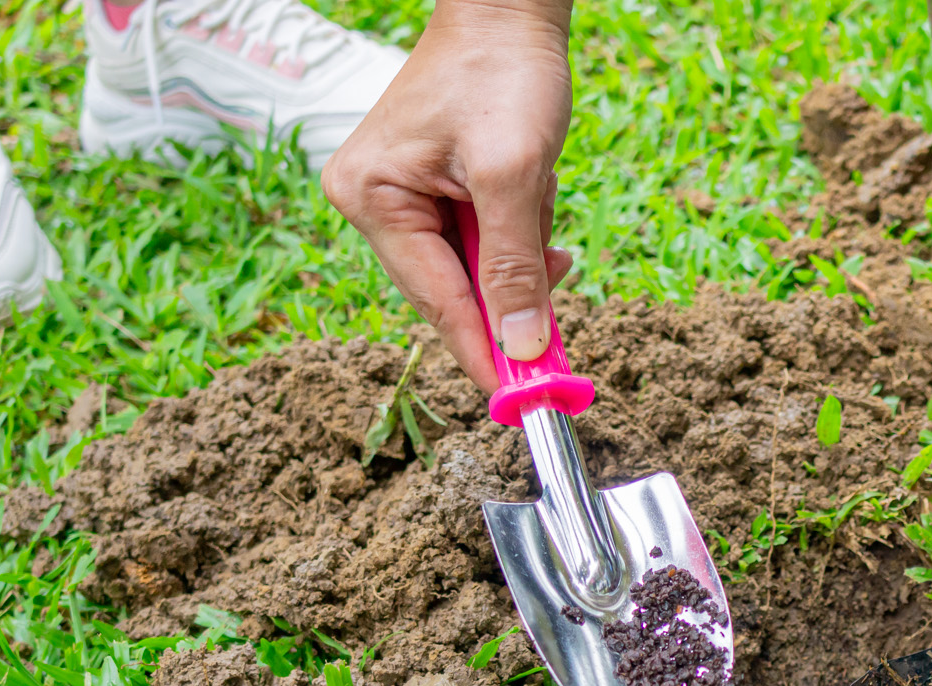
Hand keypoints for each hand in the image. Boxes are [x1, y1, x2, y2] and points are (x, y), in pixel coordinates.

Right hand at [322, 0, 576, 392]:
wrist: (508, 11)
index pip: (437, 302)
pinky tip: (532, 190)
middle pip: (455, 292)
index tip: (523, 401)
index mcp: (372, 198)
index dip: (485, 352)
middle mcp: (373, 202)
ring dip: (521, 251)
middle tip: (559, 312)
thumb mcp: (515, 176)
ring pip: (478, 270)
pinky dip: (519, 231)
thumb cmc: (503, 75)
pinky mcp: (433, 191)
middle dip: (512, 291)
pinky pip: (485, 241)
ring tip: (535, 190)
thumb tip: (524, 347)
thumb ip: (516, 266)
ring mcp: (401, 198)